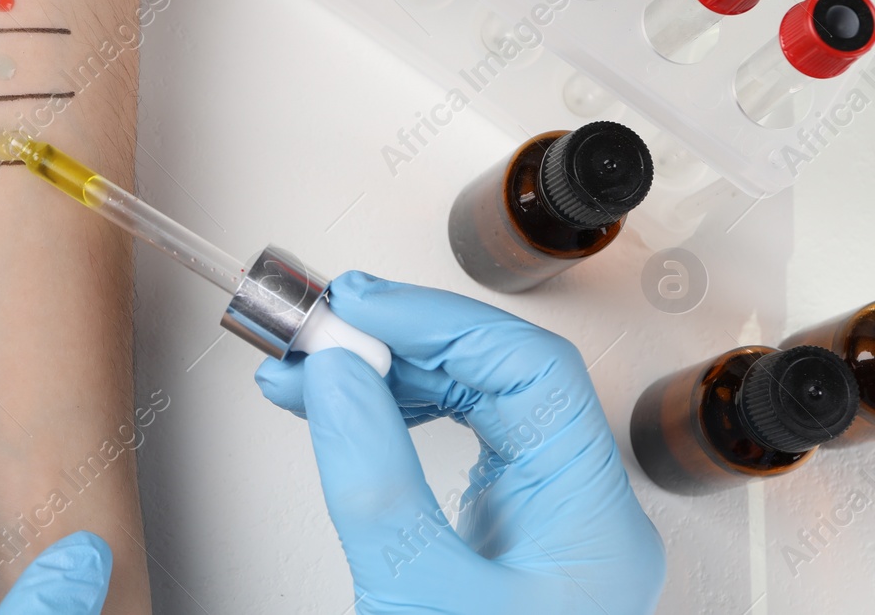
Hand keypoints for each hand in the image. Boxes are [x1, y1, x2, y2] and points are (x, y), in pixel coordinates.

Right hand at [255, 271, 663, 614]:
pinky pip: (451, 444)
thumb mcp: (410, 594)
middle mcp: (577, 513)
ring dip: (384, 375)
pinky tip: (335, 408)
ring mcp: (540, 523)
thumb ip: (369, 473)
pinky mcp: (499, 536)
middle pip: (500, 379)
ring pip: (472, 405)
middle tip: (319, 327)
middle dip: (401, 341)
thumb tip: (336, 371)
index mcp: (590, 524)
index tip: (357, 308)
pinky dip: (388, 417)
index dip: (438, 323)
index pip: (529, 373)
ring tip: (304, 368)